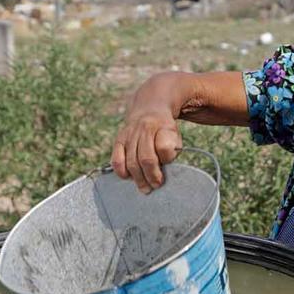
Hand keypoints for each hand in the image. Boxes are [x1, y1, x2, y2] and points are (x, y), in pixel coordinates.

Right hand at [110, 79, 182, 193]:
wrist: (149, 106)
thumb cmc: (165, 129)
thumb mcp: (176, 134)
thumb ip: (173, 147)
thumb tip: (164, 160)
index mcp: (162, 125)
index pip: (164, 147)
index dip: (167, 159)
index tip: (168, 166)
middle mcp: (144, 128)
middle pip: (146, 158)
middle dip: (152, 176)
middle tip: (156, 186)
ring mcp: (129, 134)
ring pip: (131, 161)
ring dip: (138, 178)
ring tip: (145, 188)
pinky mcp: (119, 139)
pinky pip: (116, 158)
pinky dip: (121, 171)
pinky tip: (128, 177)